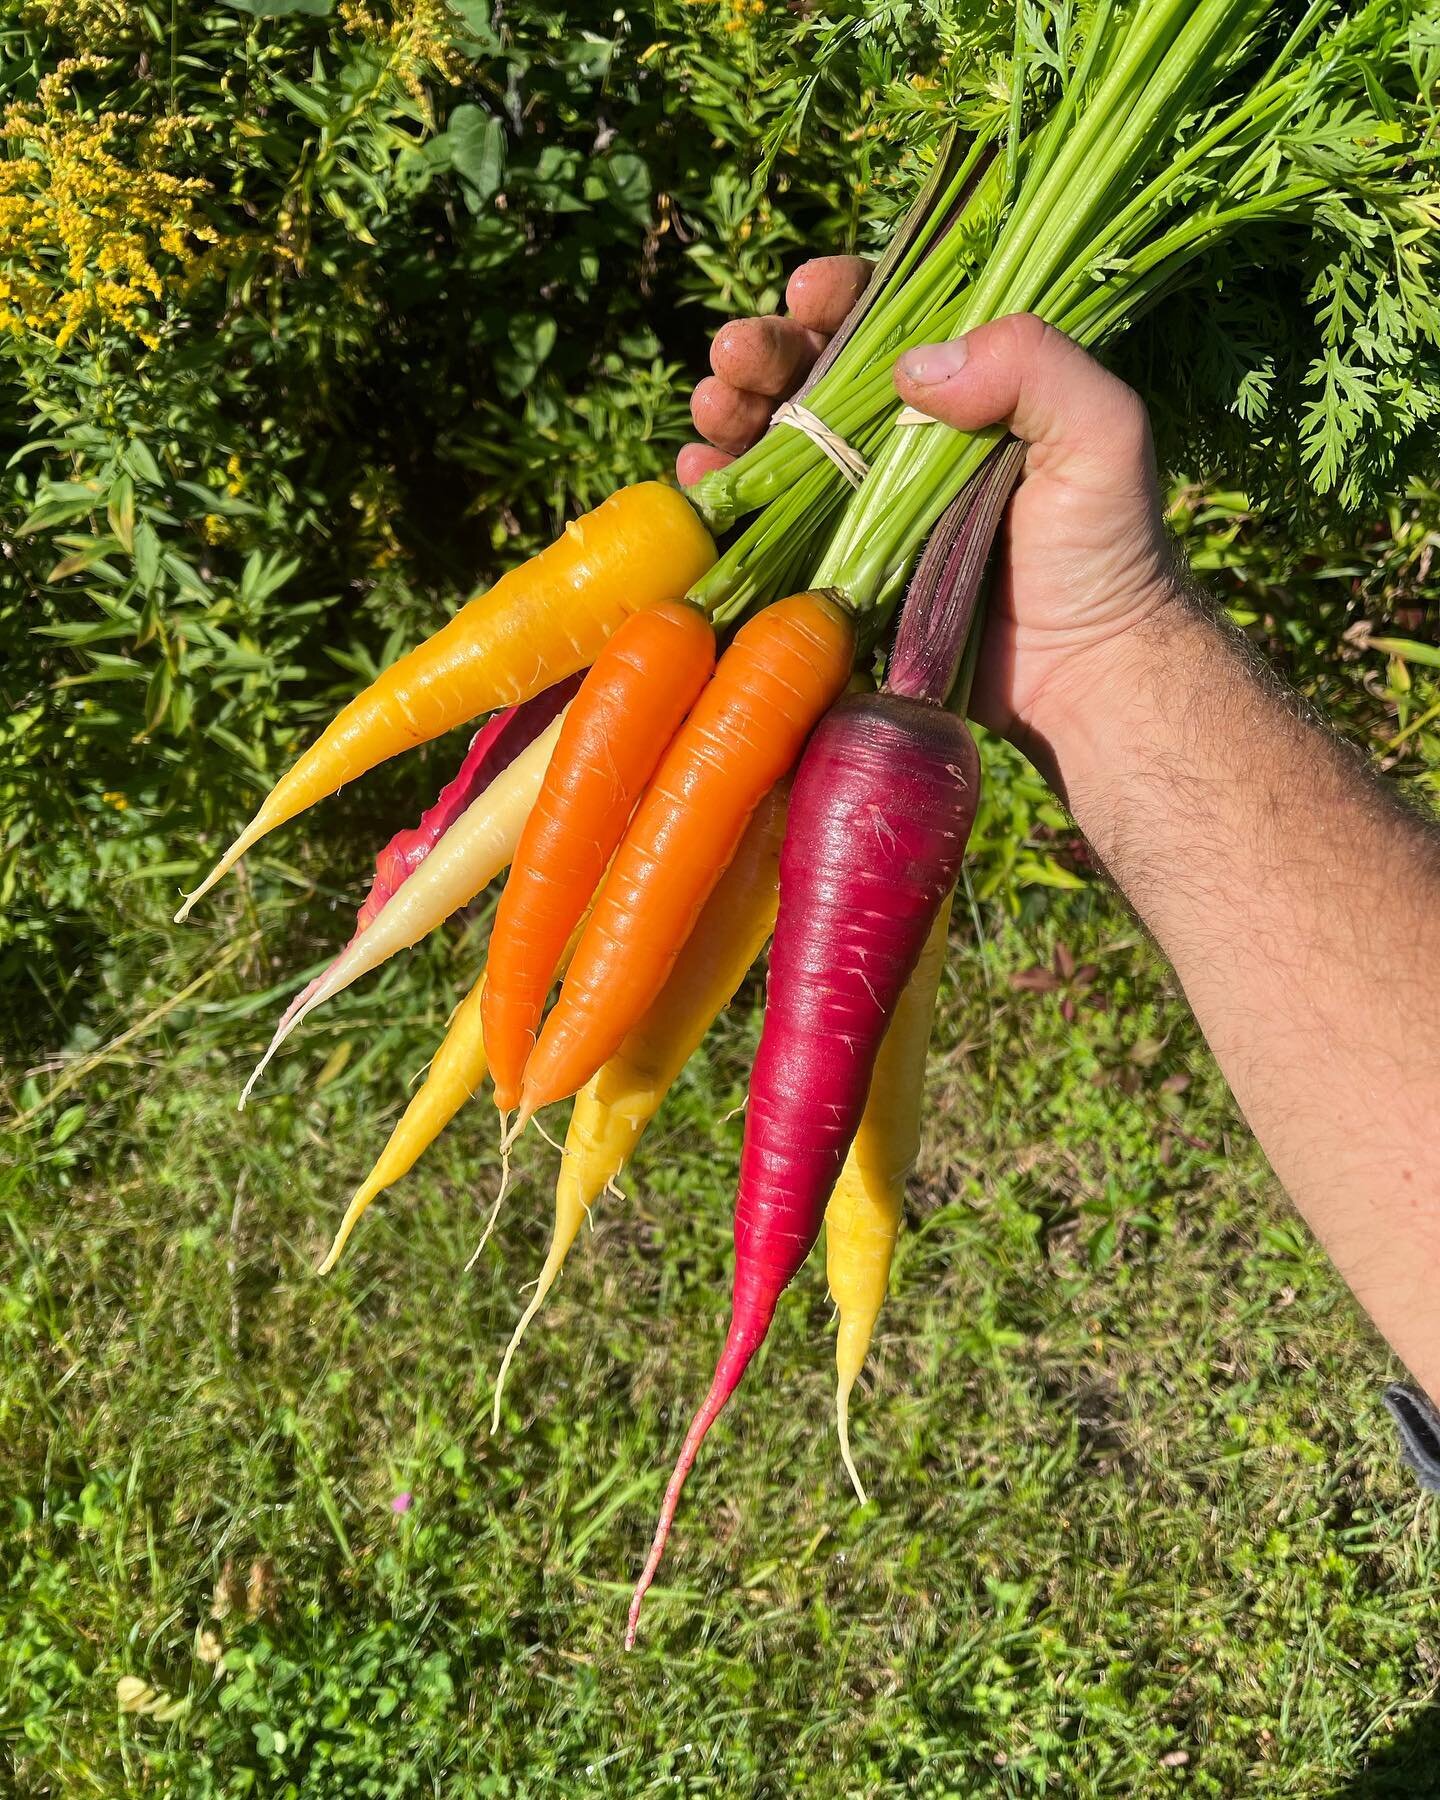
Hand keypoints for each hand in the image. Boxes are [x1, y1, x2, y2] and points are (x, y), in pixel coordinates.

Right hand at [684, 262, 1179, 763]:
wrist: (1084, 673)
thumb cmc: (1106, 549)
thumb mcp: (1101, 433)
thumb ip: (1034, 365)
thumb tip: (912, 367)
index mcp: (965, 387)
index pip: (887, 318)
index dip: (839, 296)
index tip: (810, 293)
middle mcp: (906, 438)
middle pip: (814, 374)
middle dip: (765, 351)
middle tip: (735, 355)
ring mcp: (866, 506)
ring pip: (779, 441)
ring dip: (733, 414)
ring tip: (712, 409)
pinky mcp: (838, 570)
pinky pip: (767, 525)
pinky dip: (725, 495)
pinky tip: (699, 476)